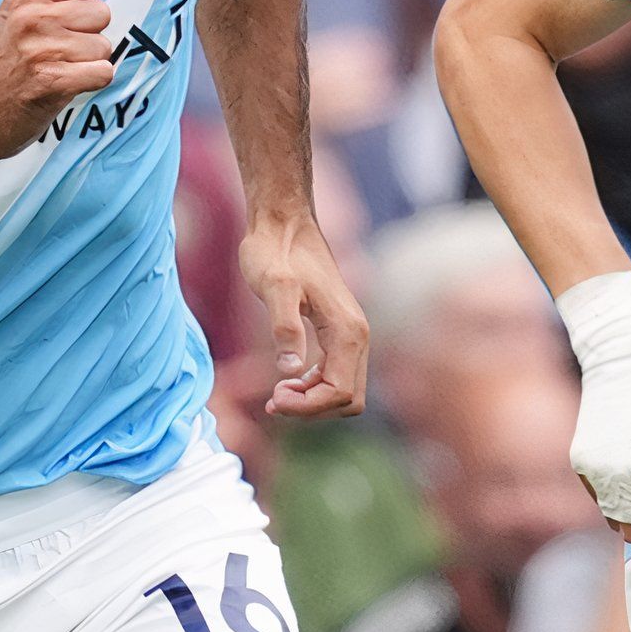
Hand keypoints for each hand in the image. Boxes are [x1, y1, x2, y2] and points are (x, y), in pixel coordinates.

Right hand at [0, 0, 115, 158]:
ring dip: (87, 63)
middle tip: (57, 50)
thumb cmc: (6, 56)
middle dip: (87, 36)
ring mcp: (42, 49)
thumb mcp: (17, 2)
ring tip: (58, 68)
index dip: (82, 2)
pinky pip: (103, 72)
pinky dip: (90, 83)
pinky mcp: (53, 82)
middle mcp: (33, 16)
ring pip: (104, 46)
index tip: (60, 20)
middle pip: (101, 13)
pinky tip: (66, 85)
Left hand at [239, 215, 366, 418]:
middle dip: (313, 409)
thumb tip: (290, 370)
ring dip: (313, 401)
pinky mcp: (338, 331)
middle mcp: (357, 335)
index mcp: (347, 330)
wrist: (284, 222)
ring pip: (345, 390)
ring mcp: (350, 334)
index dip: (308, 407)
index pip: (341, 393)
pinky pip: (337, 375)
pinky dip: (315, 387)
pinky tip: (288, 379)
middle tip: (273, 399)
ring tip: (277, 393)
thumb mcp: (274, 287)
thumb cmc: (276, 251)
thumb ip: (284, 326)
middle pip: (349, 399)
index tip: (273, 398)